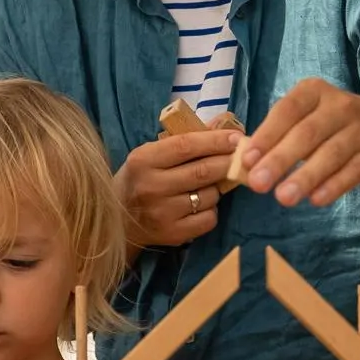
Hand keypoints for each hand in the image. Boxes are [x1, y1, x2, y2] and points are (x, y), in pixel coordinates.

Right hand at [114, 130, 239, 249]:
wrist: (118, 220)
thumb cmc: (140, 180)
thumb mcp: (151, 155)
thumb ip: (185, 141)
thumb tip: (224, 125)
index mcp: (143, 160)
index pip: (186, 145)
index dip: (215, 140)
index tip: (236, 138)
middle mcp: (151, 186)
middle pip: (203, 171)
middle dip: (228, 162)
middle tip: (242, 158)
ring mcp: (162, 212)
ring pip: (209, 196)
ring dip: (217, 189)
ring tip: (208, 186)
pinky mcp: (172, 234)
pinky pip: (208, 219)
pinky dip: (211, 210)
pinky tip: (200, 206)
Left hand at [238, 78, 359, 208]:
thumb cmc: (327, 124)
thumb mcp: (304, 117)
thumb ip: (277, 135)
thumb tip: (248, 162)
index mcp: (314, 91)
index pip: (287, 110)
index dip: (267, 135)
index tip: (248, 160)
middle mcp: (340, 106)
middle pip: (307, 134)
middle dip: (280, 160)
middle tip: (257, 184)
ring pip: (331, 154)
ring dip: (305, 177)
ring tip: (283, 198)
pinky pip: (352, 172)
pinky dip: (333, 186)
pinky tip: (315, 200)